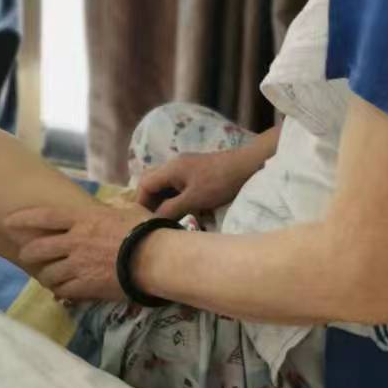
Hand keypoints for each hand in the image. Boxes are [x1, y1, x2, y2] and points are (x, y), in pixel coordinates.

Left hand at [6, 201, 153, 302]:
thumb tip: (112, 205)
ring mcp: (78, 265)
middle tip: (26, 254)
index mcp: (83, 219)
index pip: (45, 217)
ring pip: (48, 272)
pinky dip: (60, 291)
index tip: (9, 221)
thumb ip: (114, 208)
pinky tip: (61, 292)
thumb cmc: (145, 231)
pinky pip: (63, 290)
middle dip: (28, 252)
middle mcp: (74, 241)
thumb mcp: (128, 211)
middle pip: (39, 248)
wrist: (154, 259)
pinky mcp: (85, 285)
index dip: (24, 219)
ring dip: (45, 275)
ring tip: (47, 277)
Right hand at [135, 147, 254, 217]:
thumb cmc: (220, 182)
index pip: (144, 184)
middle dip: (149, 203)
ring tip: (166, 220)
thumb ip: (170, 209)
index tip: (142, 221)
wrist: (248, 166)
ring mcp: (186, 168)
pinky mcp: (196, 173)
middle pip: (152, 183)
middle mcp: (174, 165)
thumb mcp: (194, 199)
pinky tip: (182, 212)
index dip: (140, 203)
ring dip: (163, 202)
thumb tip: (151, 221)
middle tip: (152, 222)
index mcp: (171, 168)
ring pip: (165, 186)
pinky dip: (175, 199)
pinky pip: (178, 186)